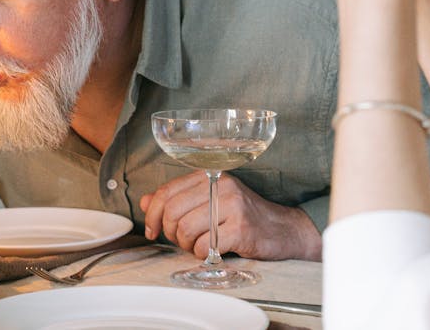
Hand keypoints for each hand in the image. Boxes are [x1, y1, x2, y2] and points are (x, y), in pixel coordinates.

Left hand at [140, 171, 321, 260]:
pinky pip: (204, 245)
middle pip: (172, 211)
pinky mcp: (241, 228)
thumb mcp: (209, 202)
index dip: (152, 214)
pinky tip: (211, 251)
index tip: (152, 231)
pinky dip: (201, 253)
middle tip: (181, 240)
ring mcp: (232, 205)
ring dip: (186, 245)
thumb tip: (145, 202)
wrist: (283, 230)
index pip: (166, 192)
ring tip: (198, 244)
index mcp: (209, 175)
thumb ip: (177, 199)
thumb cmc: (242, 217)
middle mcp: (220, 185)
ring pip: (185, 229)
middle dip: (170, 232)